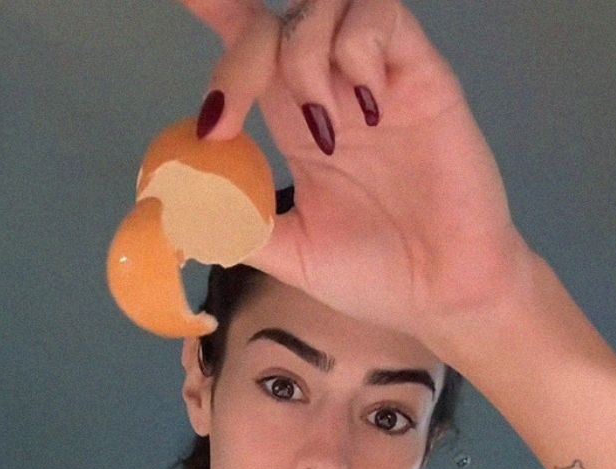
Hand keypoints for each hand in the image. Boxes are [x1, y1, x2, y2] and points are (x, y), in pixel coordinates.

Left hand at [183, 0, 534, 343]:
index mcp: (292, 121)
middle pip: (275, 23)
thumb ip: (231, 225)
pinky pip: (382, 18)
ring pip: (325, 7)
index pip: (251, 47)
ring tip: (325, 128)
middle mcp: (330, 89)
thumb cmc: (372, 272)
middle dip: (238, 56)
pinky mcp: (421, 75)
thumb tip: (172, 208)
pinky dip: (357, 49)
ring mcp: (375, 78)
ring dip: (301, 58)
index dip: (220, 13)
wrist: (443, 293)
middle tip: (224, 121)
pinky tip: (367, 107)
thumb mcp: (284, 254)